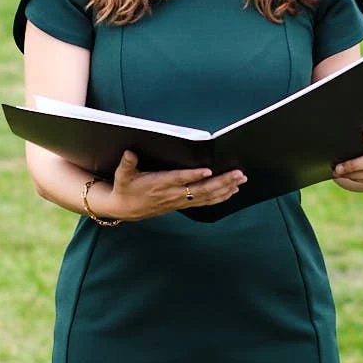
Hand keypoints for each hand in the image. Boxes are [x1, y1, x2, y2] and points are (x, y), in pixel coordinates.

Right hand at [92, 149, 245, 220]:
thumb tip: (129, 153)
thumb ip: (127, 164)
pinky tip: (232, 191)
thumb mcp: (122, 175)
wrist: (125, 209)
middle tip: (237, 174)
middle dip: (221, 182)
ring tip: (240, 180)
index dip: (193, 177)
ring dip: (225, 189)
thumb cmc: (125, 188)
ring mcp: (179, 201)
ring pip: (206, 197)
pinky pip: (205, 202)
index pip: (179, 180)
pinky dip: (220, 197)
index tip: (207, 171)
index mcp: (158, 184)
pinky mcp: (183, 204)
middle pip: (200, 190)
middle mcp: (172, 194)